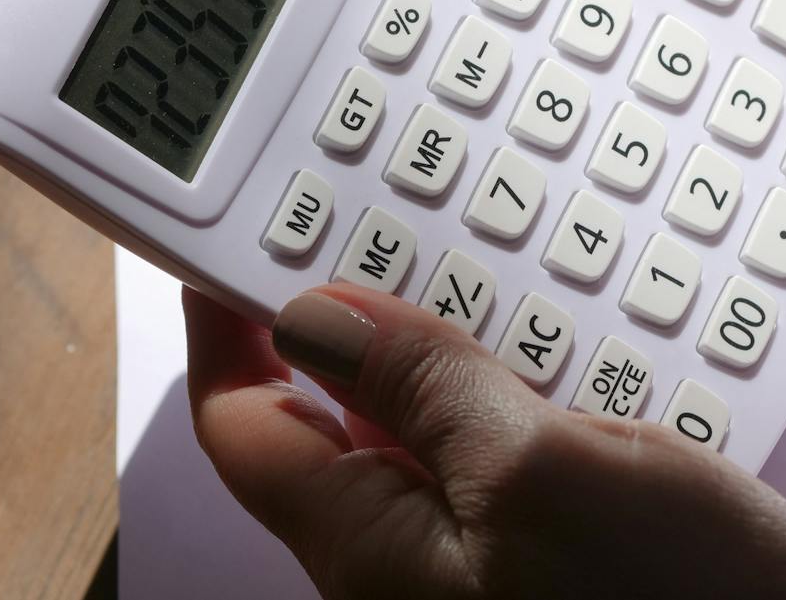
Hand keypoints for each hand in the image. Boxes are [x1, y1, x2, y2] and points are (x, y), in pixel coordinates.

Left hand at [183, 284, 785, 599]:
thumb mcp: (547, 472)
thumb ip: (427, 393)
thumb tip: (318, 322)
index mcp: (374, 551)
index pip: (246, 424)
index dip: (226, 328)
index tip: (227, 244)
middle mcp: (413, 567)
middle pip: (331, 425)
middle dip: (343, 324)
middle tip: (369, 221)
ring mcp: (486, 566)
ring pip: (424, 434)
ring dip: (439, 350)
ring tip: (472, 264)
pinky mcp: (555, 561)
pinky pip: (498, 461)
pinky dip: (512, 390)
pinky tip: (559, 349)